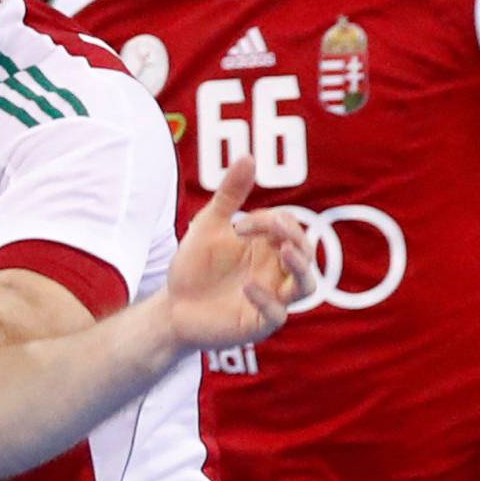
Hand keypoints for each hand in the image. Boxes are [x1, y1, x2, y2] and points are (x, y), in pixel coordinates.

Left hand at [165, 158, 315, 353]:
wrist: (172, 306)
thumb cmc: (195, 267)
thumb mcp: (209, 225)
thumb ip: (229, 195)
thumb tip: (248, 157)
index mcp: (268, 246)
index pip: (286, 227)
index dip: (270, 222)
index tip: (239, 226)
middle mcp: (276, 271)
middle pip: (306, 253)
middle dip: (296, 238)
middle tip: (277, 231)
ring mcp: (271, 298)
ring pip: (306, 286)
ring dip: (300, 268)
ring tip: (285, 252)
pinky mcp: (258, 323)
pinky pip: (276, 314)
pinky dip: (267, 300)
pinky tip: (248, 287)